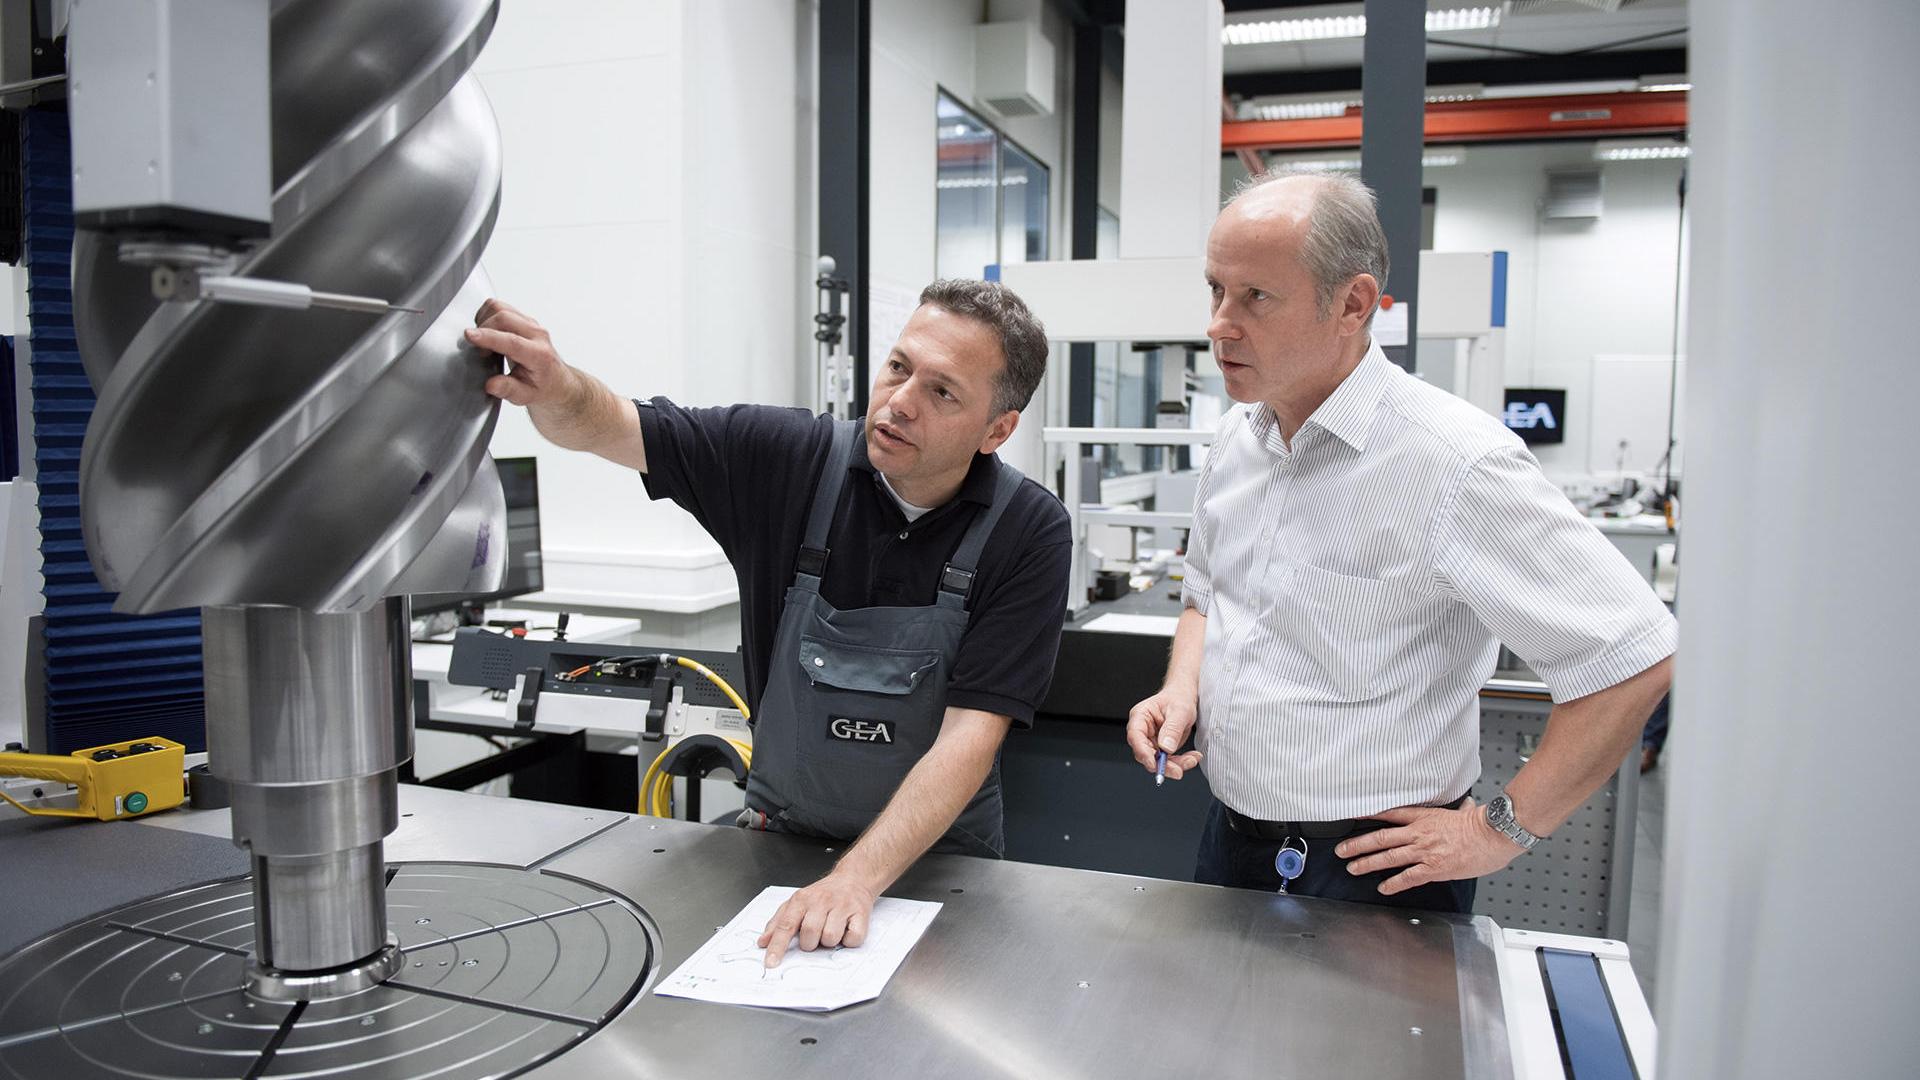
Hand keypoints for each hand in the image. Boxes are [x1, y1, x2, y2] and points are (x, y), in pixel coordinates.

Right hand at [464, 298, 581, 409]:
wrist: (556, 381)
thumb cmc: (542, 387)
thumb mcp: (526, 397)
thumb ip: (508, 390)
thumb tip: (491, 384)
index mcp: (539, 355)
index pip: (512, 341)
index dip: (488, 337)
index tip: (470, 336)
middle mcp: (537, 335)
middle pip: (504, 318)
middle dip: (483, 329)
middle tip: (478, 350)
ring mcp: (531, 324)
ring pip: (501, 308)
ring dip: (485, 320)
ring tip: (482, 340)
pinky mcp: (524, 319)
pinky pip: (501, 307)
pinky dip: (488, 315)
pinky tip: (488, 332)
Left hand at [757, 873, 877, 967]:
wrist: (853, 878)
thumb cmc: (822, 895)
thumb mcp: (796, 903)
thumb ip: (778, 923)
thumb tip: (763, 942)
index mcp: (801, 900)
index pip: (785, 926)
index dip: (777, 946)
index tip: (771, 963)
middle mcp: (821, 901)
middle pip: (810, 934)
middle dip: (811, 943)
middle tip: (816, 935)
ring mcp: (842, 906)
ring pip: (831, 938)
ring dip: (830, 941)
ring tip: (832, 929)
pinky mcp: (860, 913)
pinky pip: (852, 939)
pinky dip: (849, 940)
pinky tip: (847, 929)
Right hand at [1125, 686, 1202, 779]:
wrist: (1185, 697)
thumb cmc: (1179, 698)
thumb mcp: (1180, 710)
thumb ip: (1172, 729)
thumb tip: (1166, 748)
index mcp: (1140, 716)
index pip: (1135, 736)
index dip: (1143, 752)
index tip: (1154, 763)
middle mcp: (1142, 730)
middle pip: (1145, 753)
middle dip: (1162, 764)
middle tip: (1179, 770)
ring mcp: (1151, 740)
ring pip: (1157, 761)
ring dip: (1175, 765)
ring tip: (1192, 760)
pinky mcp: (1160, 747)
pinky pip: (1167, 760)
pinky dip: (1180, 762)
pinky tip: (1192, 758)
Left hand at [1334, 798, 1525, 895]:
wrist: (1495, 835)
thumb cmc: (1483, 825)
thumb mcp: (1465, 811)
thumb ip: (1459, 810)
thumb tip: (1465, 805)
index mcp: (1424, 816)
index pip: (1389, 814)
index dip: (1369, 816)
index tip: (1353, 818)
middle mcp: (1419, 832)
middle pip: (1380, 837)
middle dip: (1358, 844)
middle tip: (1341, 850)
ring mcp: (1425, 851)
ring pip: (1388, 857)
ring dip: (1367, 863)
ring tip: (1352, 868)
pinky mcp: (1434, 868)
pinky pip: (1408, 877)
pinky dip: (1393, 883)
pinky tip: (1383, 887)